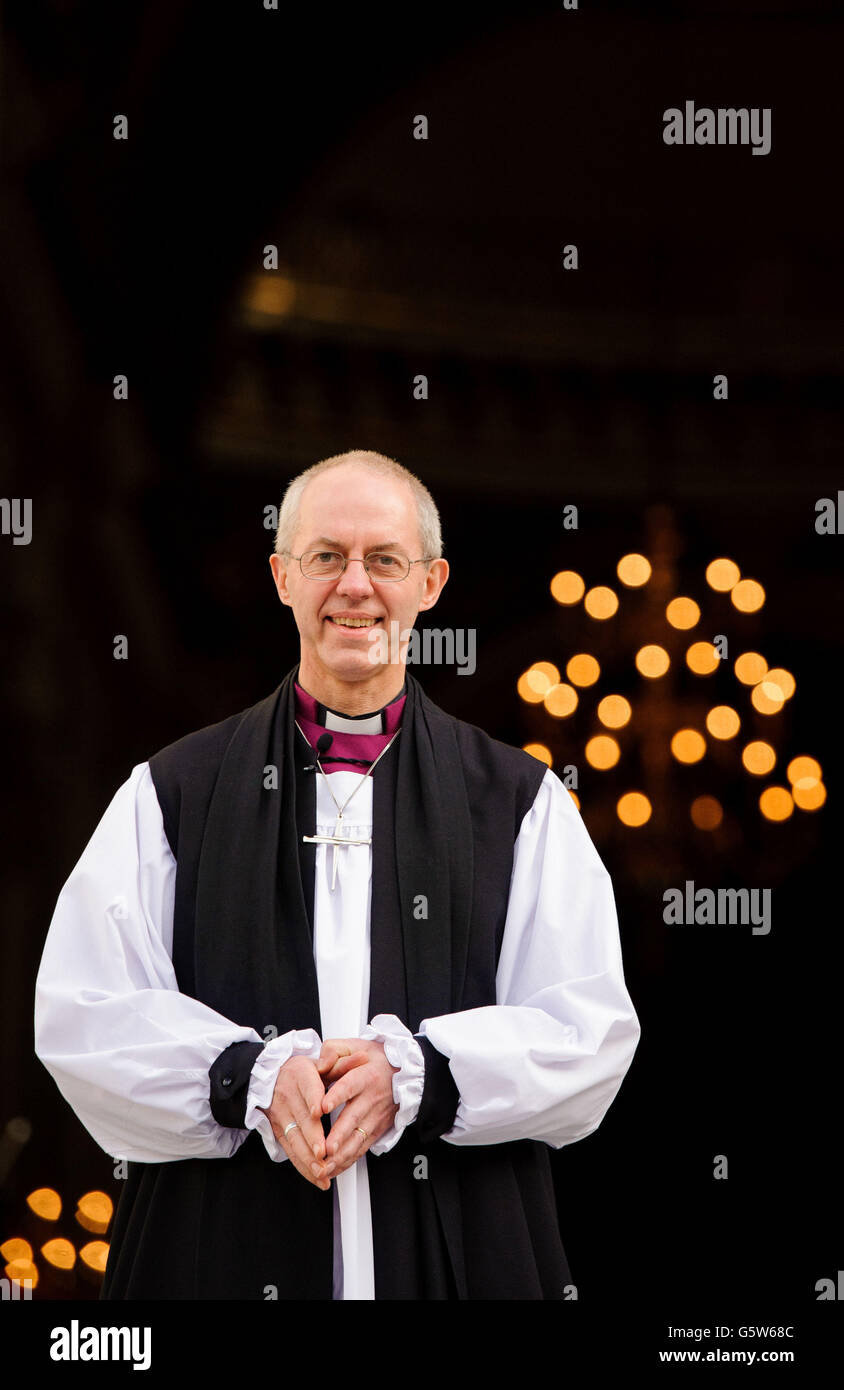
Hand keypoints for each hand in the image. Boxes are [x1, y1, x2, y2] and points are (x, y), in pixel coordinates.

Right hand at [259, 1054, 334, 1189]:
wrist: (272, 1076)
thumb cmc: (302, 1071)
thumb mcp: (320, 1061)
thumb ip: (341, 1062)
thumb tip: (362, 1057)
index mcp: (300, 1075)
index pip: (308, 1088)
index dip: (313, 1100)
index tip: (319, 1112)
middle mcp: (288, 1096)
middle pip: (301, 1119)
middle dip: (312, 1138)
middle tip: (323, 1153)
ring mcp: (281, 1115)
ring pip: (295, 1139)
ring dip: (308, 1158)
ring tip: (322, 1171)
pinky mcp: (279, 1131)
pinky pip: (291, 1151)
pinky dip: (303, 1166)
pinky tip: (317, 1177)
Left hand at [316, 1038, 399, 1176]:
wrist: (408, 1071)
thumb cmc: (378, 1059)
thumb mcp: (357, 1045)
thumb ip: (334, 1050)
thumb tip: (320, 1064)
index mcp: (366, 1075)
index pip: (350, 1085)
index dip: (336, 1096)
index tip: (321, 1106)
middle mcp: (372, 1098)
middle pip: (353, 1118)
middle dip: (339, 1136)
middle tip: (325, 1149)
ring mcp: (376, 1116)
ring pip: (358, 1138)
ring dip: (342, 1155)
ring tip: (326, 1166)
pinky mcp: (378, 1129)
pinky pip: (363, 1148)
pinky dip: (349, 1160)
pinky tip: (335, 1168)